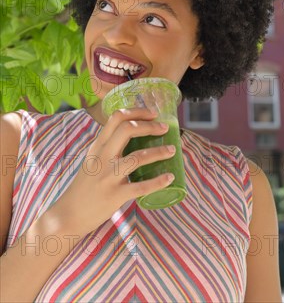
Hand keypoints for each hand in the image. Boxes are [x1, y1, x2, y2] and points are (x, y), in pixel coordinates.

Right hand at [52, 107, 174, 236]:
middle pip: (127, 130)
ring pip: (138, 157)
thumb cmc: (84, 186)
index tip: (153, 113)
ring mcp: (108, 176)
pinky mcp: (115, 195)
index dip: (137, 111)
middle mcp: (102, 157)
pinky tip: (170, 178)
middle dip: (150, 126)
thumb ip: (109, 147)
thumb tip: (134, 135)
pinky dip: (158, 182)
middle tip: (164, 128)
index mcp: (98, 146)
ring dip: (159, 152)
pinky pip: (141, 187)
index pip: (116, 118)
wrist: (68, 214)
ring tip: (172, 150)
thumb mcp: (92, 159)